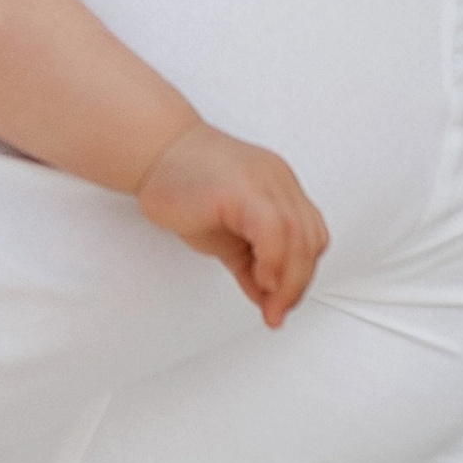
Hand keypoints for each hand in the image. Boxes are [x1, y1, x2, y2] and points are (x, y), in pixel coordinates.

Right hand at [136, 119, 327, 325]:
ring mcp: (265, 182)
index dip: (302, 273)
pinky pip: (274, 230)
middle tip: (277, 311)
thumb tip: (267, 297)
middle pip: (310, 239)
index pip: (310, 235)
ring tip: (270, 301)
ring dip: (288, 279)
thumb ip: (250, 264)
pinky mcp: (244, 190)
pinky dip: (273, 260)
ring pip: (299, 237)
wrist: (152, 151)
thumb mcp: (225, 234)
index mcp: (279, 188)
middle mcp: (278, 182)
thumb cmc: (181, 185)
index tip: (282, 301)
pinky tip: (261, 278)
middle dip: (298, 284)